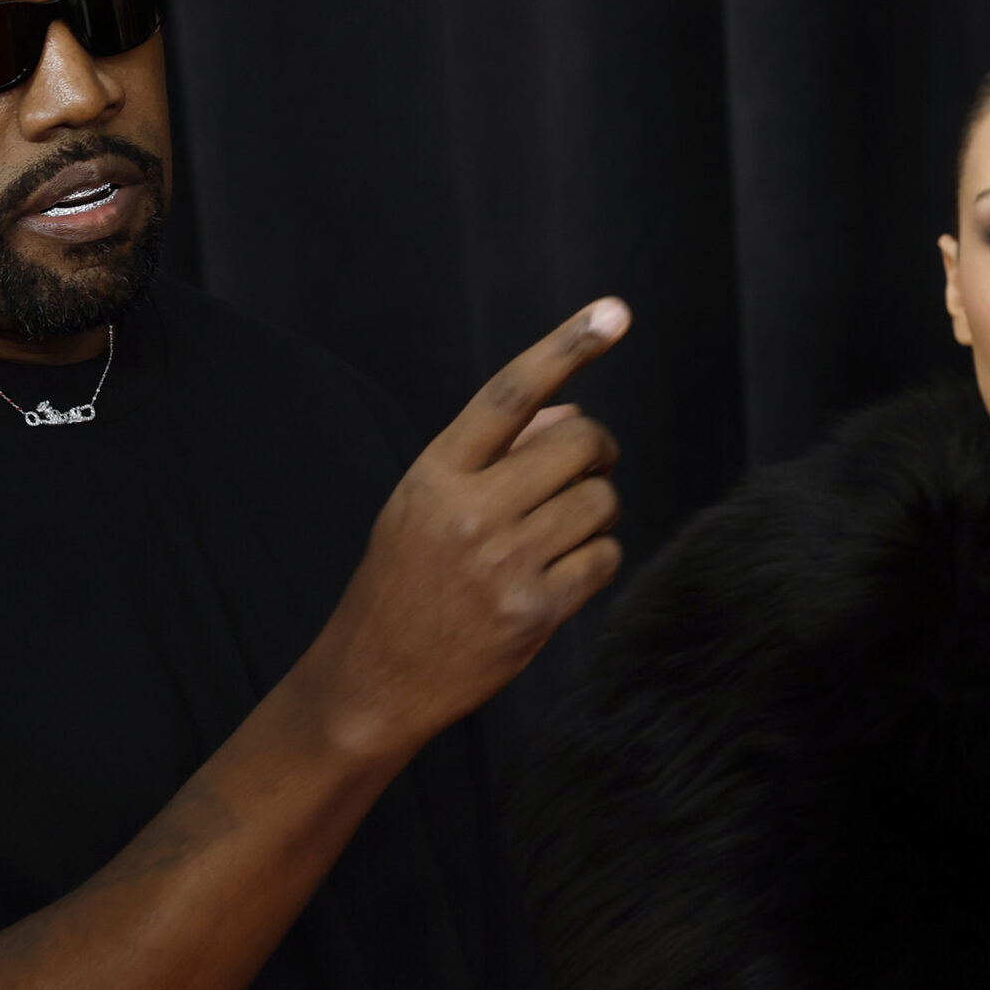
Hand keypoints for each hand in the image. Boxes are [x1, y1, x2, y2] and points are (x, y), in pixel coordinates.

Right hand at [308, 298, 629, 758]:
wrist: (375, 677)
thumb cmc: (404, 581)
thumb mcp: (424, 505)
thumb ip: (492, 456)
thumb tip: (571, 416)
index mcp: (436, 474)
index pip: (510, 394)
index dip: (566, 346)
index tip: (613, 312)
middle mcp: (470, 511)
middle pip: (579, 445)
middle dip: (597, 453)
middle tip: (584, 472)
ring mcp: (505, 563)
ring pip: (600, 502)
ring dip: (596, 511)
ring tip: (559, 532)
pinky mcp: (535, 612)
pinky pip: (604, 558)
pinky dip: (596, 560)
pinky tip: (561, 575)